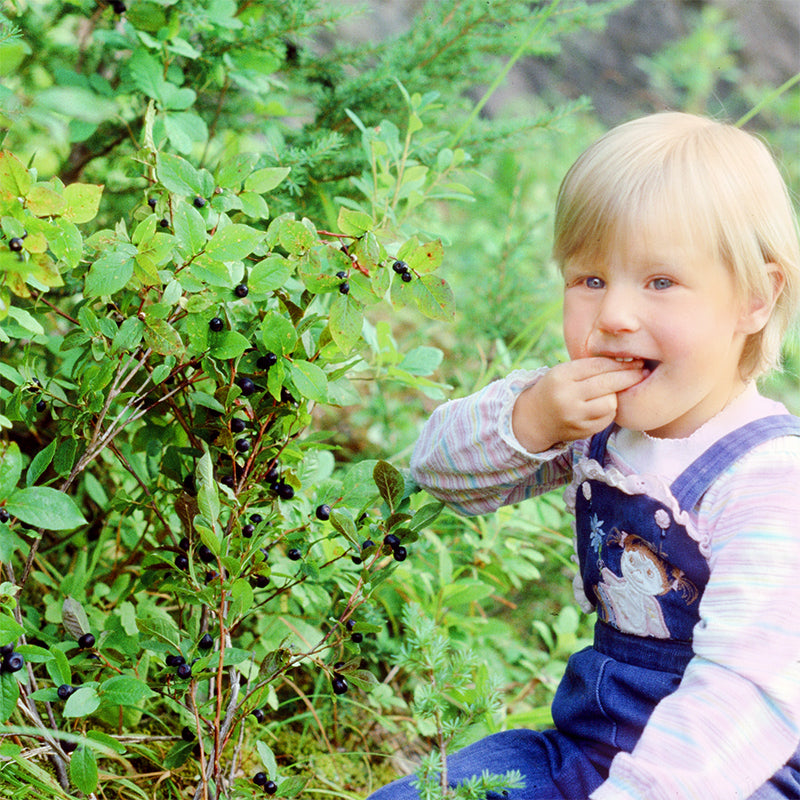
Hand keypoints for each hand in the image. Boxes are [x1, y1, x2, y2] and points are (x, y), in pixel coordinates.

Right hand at [511, 358, 645, 450]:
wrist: (533, 419)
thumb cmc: (554, 389)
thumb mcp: (563, 372)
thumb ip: (589, 367)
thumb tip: (625, 362)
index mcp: (561, 376)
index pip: (597, 366)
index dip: (619, 363)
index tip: (635, 360)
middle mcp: (567, 396)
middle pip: (607, 384)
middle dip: (629, 376)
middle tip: (642, 370)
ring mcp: (574, 416)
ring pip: (610, 403)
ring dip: (617, 396)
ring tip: (616, 391)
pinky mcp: (581, 431)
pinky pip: (607, 419)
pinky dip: (610, 411)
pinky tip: (606, 405)